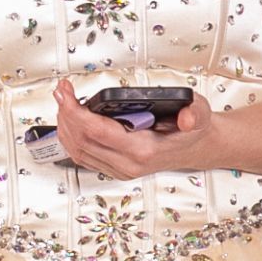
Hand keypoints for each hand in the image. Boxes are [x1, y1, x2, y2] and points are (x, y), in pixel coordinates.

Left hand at [47, 83, 212, 180]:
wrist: (195, 148)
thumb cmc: (192, 131)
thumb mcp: (200, 114)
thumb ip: (195, 114)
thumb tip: (187, 117)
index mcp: (144, 150)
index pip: (98, 132)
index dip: (75, 112)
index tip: (65, 93)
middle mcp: (128, 164)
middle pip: (82, 141)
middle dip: (65, 114)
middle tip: (61, 91)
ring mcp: (119, 169)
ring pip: (78, 150)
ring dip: (65, 125)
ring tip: (63, 101)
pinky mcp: (114, 168)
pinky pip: (83, 156)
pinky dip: (70, 136)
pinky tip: (69, 119)